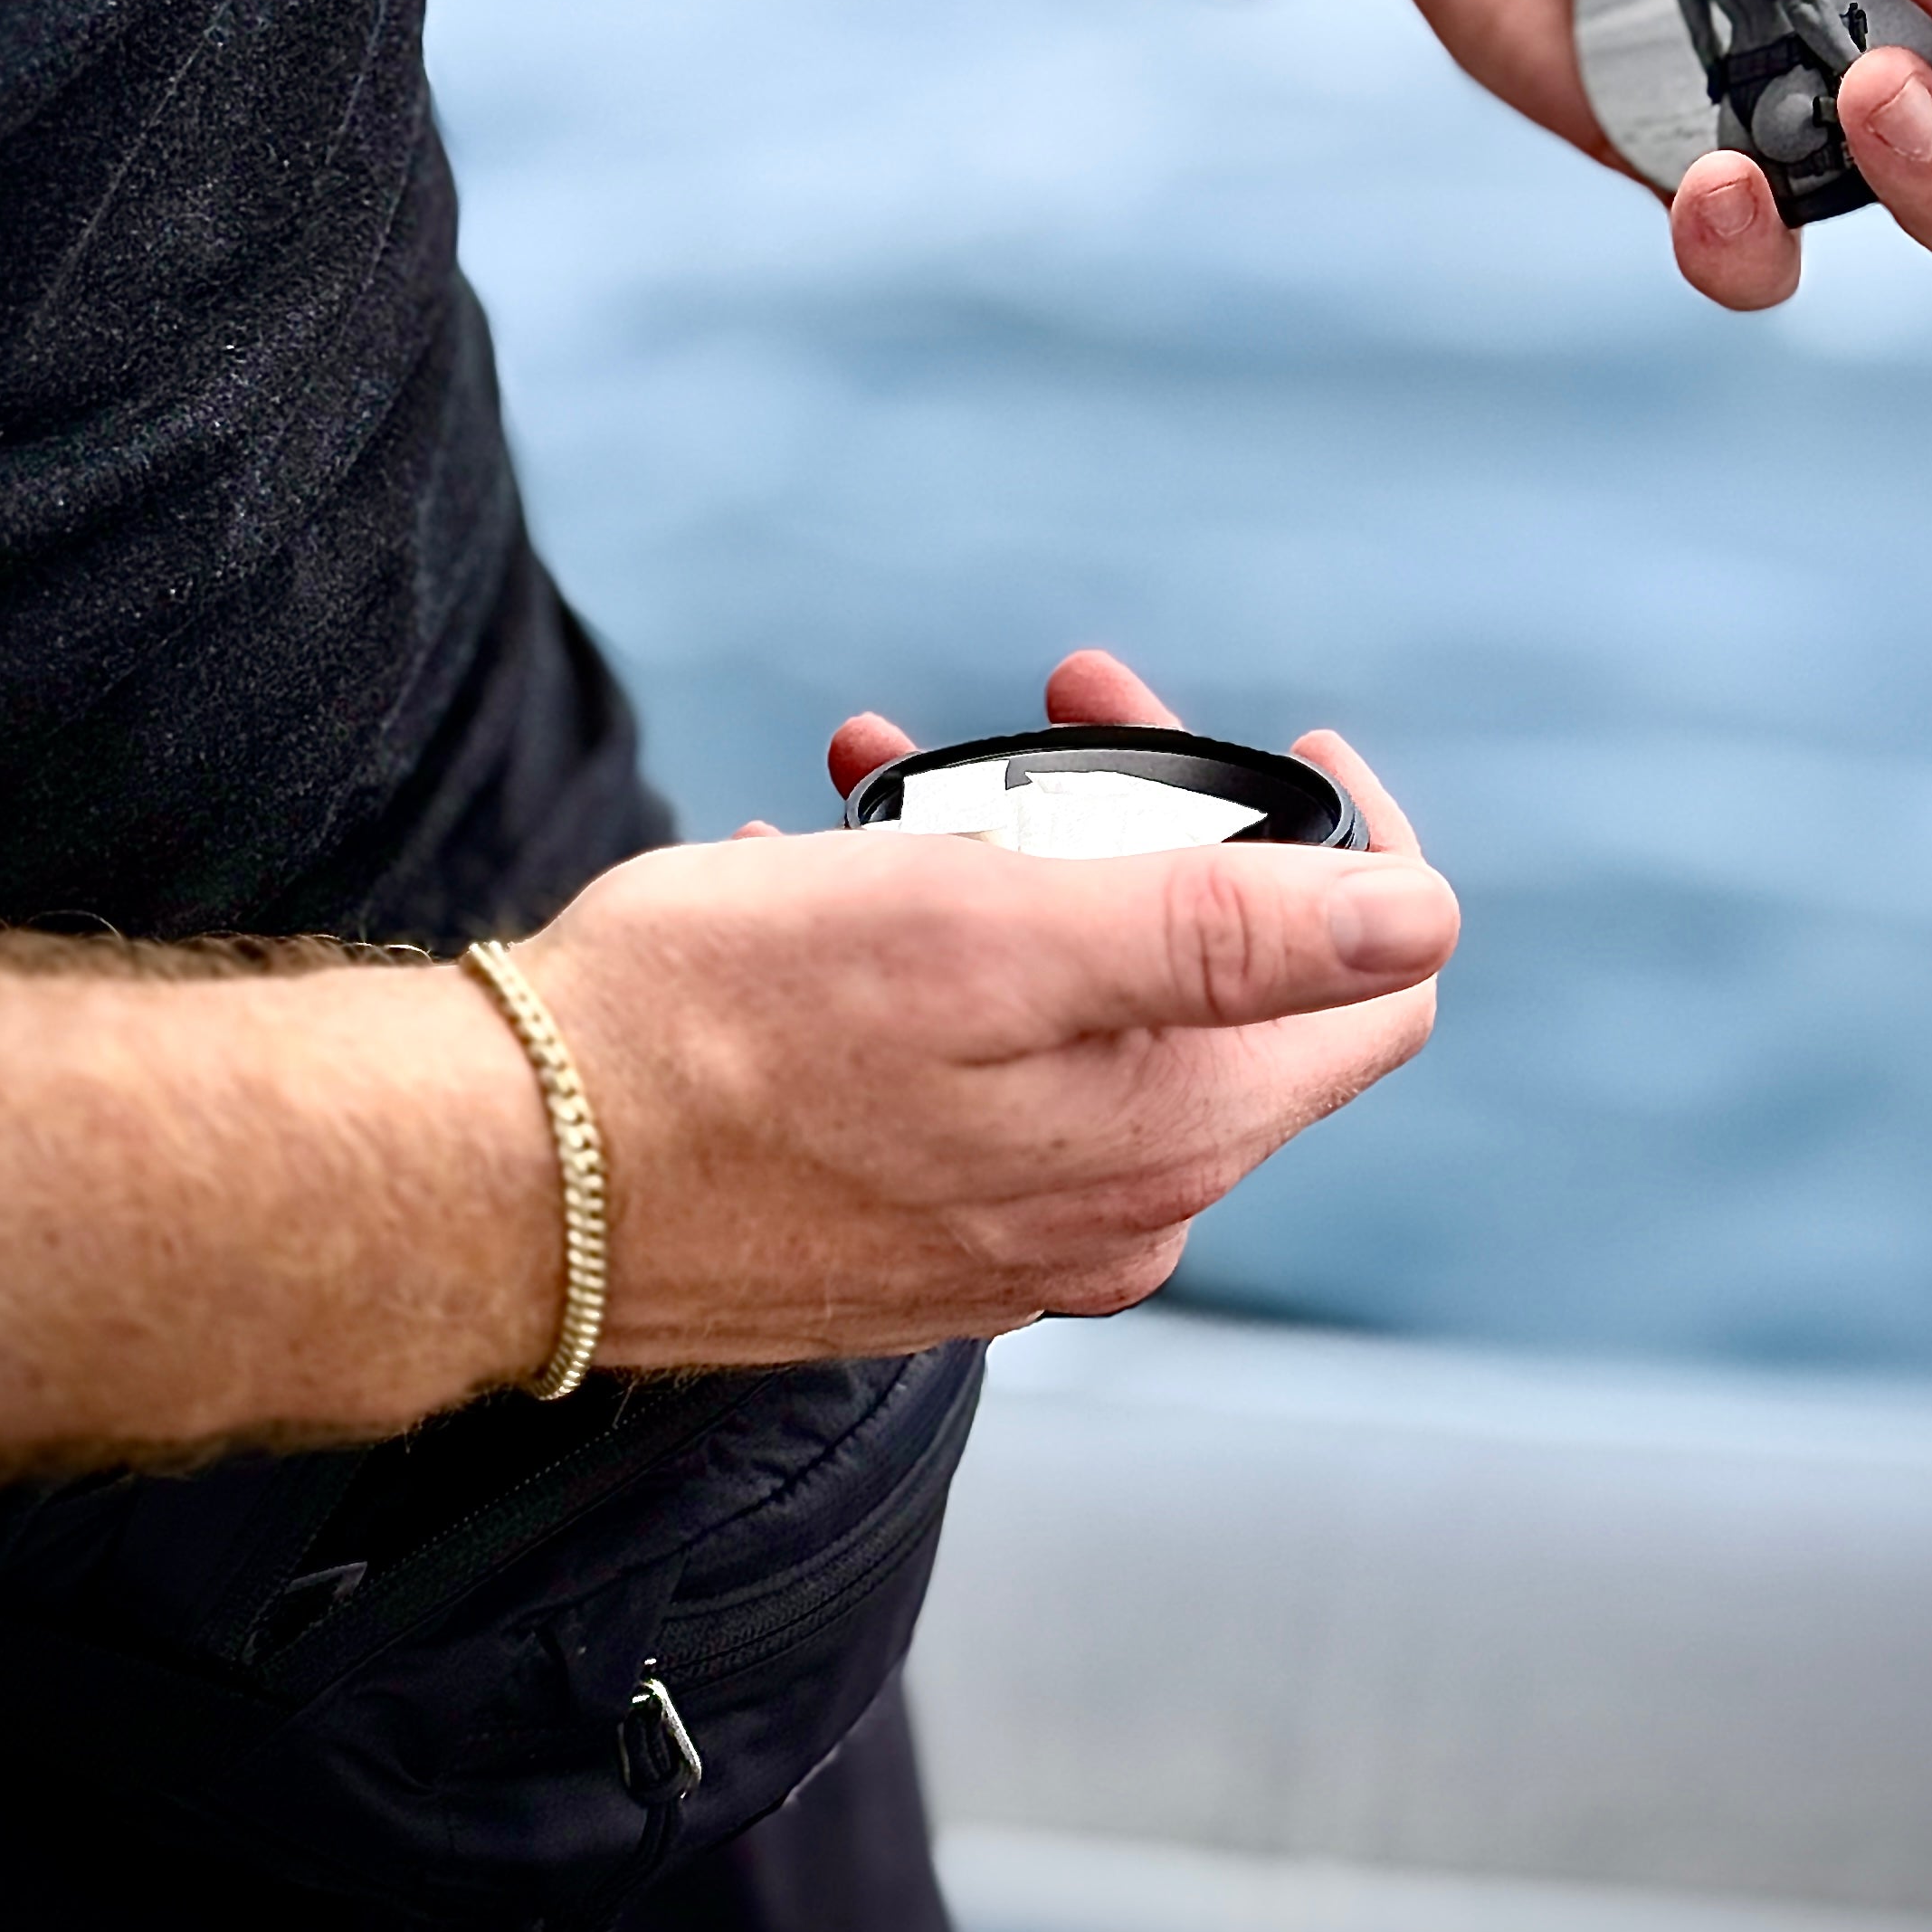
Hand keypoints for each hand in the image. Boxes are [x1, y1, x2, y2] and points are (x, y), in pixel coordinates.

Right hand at [518, 652, 1449, 1366]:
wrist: (504, 1177)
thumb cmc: (727, 1037)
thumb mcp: (996, 936)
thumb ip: (1226, 938)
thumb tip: (1426, 921)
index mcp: (1168, 1139)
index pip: (1375, 996)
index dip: (1355, 851)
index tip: (1278, 750)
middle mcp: (1112, 1208)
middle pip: (1225, 984)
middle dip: (1161, 818)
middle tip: (1061, 705)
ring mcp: (1006, 1226)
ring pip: (1084, 1004)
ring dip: (1022, 861)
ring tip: (895, 771)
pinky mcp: (905, 1221)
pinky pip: (976, 1061)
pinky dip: (939, 947)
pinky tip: (831, 868)